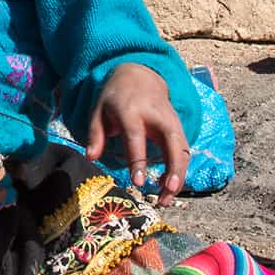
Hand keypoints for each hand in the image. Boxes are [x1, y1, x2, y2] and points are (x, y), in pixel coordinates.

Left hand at [81, 63, 188, 200]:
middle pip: (173, 142)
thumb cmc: (115, 97)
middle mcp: (156, 116)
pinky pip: (184, 150)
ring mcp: (171, 121)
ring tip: (166, 199)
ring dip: (179, 175)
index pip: (137, 138)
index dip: (139, 161)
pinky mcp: (179, 128)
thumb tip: (90, 157)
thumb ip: (95, 134)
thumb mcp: (98, 111)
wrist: (140, 75)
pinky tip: (168, 187)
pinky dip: (179, 170)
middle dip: (174, 168)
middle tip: (169, 191)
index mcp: (132, 111)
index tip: (139, 182)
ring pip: (183, 149)